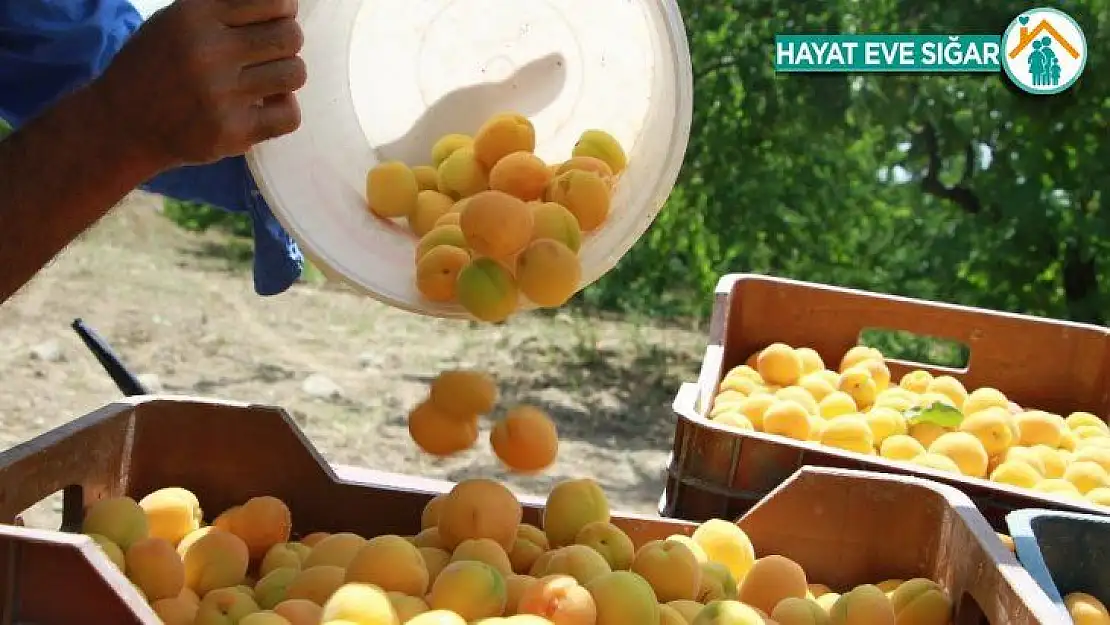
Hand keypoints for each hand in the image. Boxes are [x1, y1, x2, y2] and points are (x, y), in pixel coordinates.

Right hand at [92, 0, 306, 169]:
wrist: (121, 125)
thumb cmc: (157, 66)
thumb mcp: (177, 20)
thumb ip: (224, 8)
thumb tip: (286, 4)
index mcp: (194, 15)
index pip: (273, 0)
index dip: (283, 10)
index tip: (275, 20)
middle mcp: (208, 51)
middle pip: (290, 36)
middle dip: (286, 43)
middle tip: (268, 54)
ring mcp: (221, 95)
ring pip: (295, 73)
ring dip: (286, 76)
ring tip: (266, 80)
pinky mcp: (232, 132)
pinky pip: (290, 115)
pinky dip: (283, 110)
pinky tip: (264, 107)